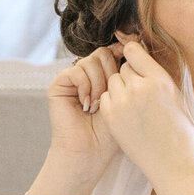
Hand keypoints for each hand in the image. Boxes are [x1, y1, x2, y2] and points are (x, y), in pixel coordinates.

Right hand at [29, 47, 124, 194]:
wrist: (91, 153)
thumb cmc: (112, 133)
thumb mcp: (126, 98)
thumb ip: (128, 72)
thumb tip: (135, 41)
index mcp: (105, 76)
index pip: (114, 52)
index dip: (123, 55)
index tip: (131, 66)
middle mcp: (88, 75)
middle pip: (104, 53)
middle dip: (112, 74)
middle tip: (110, 97)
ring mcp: (73, 79)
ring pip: (91, 61)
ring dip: (99, 84)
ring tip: (98, 106)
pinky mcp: (59, 85)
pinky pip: (77, 70)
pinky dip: (85, 87)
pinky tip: (86, 105)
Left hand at [99, 38, 193, 194]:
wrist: (173, 161)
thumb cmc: (179, 129)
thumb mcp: (174, 93)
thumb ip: (155, 75)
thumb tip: (138, 57)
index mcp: (159, 79)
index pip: (133, 50)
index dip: (134, 57)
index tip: (136, 64)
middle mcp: (140, 87)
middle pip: (122, 68)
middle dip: (129, 77)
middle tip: (140, 94)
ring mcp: (123, 102)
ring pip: (112, 82)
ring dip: (120, 89)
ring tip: (134, 106)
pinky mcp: (111, 117)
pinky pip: (105, 98)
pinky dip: (112, 103)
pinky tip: (125, 115)